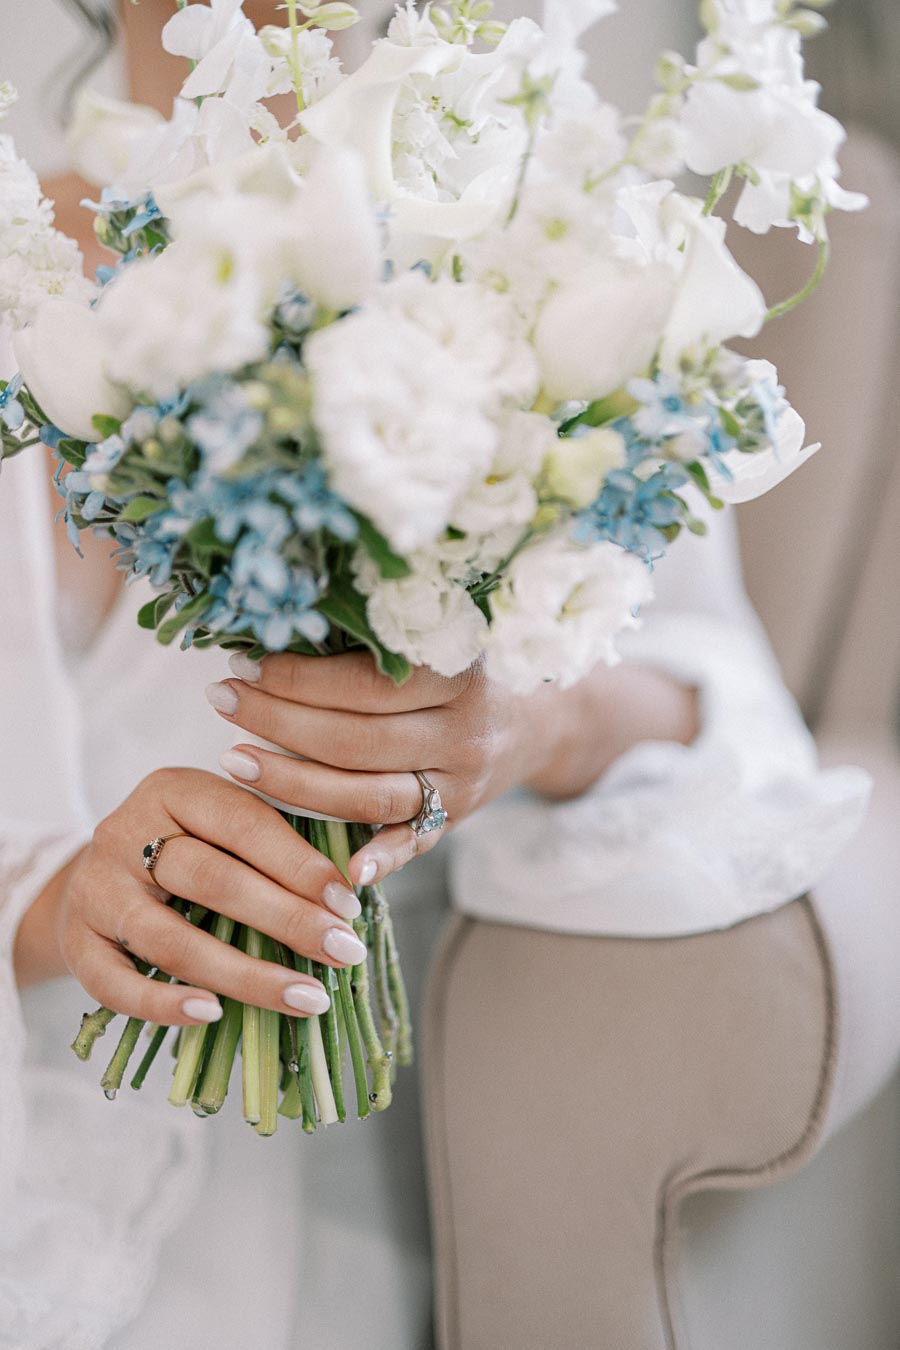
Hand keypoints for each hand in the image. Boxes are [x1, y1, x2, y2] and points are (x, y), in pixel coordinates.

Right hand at [17, 768, 369, 1020]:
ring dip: (246, 975)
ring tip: (307, 996)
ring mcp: (96, 890)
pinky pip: (117, 984)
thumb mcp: (223, 825)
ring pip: (172, 939)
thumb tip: (358, 886)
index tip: (349, 904)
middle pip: (212, 880)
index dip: (299, 864)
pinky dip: (164, 1004)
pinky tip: (213, 1015)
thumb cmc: (188, 851)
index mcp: (173, 789)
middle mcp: (125, 832)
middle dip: (287, 919)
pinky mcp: (77, 944)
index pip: (243, 822)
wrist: (90, 880)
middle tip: (345, 952)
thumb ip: (280, 842)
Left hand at [209, 650, 699, 888]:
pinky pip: (410, 846)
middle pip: (355, 740)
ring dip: (294, 785)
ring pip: (368, 796)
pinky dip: (376, 861)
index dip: (298, 678)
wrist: (543, 720)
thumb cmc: (469, 669)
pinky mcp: (453, 823)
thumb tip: (281, 624)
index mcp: (458, 676)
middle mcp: (463, 734)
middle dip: (277, 723)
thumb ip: (379, 641)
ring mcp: (460, 786)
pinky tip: (335, 871)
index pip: (364, 684)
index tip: (243, 664)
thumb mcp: (442, 641)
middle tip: (221, 701)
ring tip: (234, 761)